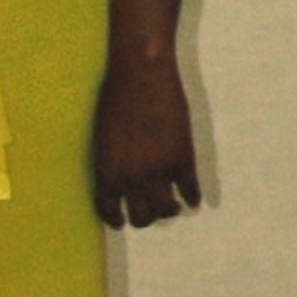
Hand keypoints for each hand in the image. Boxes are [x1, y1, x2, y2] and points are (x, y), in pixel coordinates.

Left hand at [95, 53, 200, 227]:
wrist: (141, 76)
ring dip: (168, 210)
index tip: (120, 221)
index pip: (109, 210)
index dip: (115, 219)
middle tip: (149, 212)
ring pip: (166, 210)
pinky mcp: (182, 160)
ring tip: (172, 206)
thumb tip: (120, 175)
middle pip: (140, 217)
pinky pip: (190, 191)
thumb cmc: (115, 97)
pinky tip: (193, 200)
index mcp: (107, 173)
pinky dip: (192, 198)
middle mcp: (131, 180)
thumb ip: (112, 161)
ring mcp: (159, 172)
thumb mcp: (104, 137)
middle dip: (144, 218)